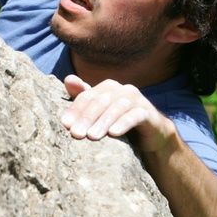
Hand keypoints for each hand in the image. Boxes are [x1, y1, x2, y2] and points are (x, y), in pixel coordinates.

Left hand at [60, 75, 177, 152]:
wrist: (151, 135)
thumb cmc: (120, 122)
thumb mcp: (100, 112)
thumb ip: (84, 97)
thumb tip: (68, 79)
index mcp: (108, 87)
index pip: (88, 96)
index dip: (75, 109)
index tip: (65, 125)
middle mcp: (122, 89)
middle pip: (101, 101)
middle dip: (87, 117)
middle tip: (76, 134)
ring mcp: (137, 100)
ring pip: (117, 107)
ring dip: (103, 121)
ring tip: (92, 136)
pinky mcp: (149, 113)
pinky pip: (136, 115)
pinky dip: (124, 123)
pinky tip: (113, 134)